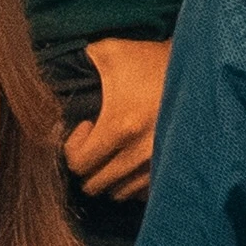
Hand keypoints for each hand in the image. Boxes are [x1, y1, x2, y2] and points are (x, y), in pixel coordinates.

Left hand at [58, 33, 169, 197]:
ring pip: (119, 193)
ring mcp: (160, 165)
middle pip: (95, 185)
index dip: (73, 149)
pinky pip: (142, 194)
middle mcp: (140, 153)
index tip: (85, 126)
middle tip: (96, 141)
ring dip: (110, 176)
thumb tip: (46, 76)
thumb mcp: (110, 51)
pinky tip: (133, 160)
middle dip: (88, 166)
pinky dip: (132, 183)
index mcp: (120, 126)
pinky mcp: (174, 170)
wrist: (200, 70)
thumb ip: (77, 63)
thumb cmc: (151, 59)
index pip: (79, 164)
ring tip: (115, 149)